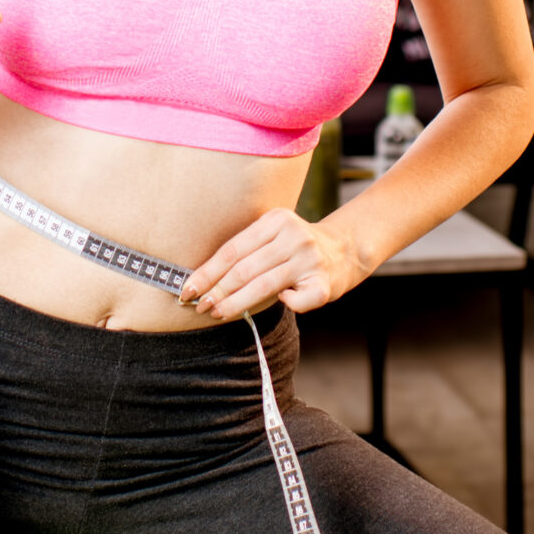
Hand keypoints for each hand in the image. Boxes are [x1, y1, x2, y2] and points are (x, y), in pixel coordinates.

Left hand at [179, 208, 367, 319]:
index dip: (207, 272)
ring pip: (263, 287)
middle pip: (244, 270)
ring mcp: (310, 259)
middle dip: (217, 291)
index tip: (187, 289)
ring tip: (218, 313)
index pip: (232, 250)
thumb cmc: (295, 248)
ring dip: (235, 304)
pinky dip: (284, 304)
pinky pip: (296, 302)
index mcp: (276, 219)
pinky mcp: (324, 283)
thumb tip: (202, 282)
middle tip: (200, 307)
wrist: (345, 250)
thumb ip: (246, 251)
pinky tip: (280, 302)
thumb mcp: (272, 236)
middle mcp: (294, 236)